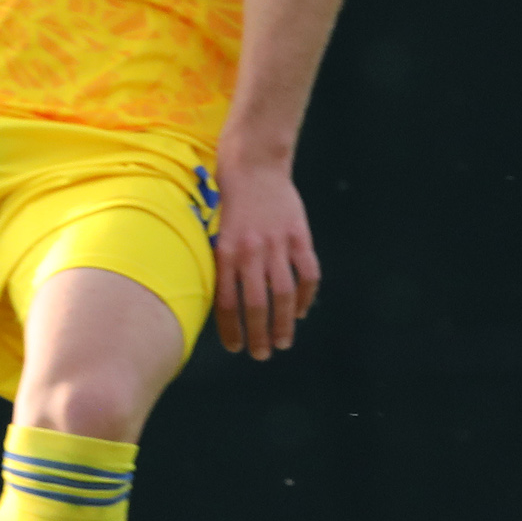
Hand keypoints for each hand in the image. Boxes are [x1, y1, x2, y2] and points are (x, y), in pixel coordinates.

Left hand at [208, 157, 321, 359]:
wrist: (253, 166)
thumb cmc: (227, 200)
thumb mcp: (214, 232)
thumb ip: (221, 262)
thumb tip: (222, 299)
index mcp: (224, 253)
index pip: (227, 302)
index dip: (232, 329)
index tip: (235, 347)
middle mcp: (250, 252)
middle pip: (257, 304)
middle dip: (259, 334)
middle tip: (262, 354)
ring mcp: (277, 245)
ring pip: (284, 294)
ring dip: (284, 322)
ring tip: (283, 341)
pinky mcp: (298, 237)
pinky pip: (307, 273)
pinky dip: (307, 296)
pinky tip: (302, 311)